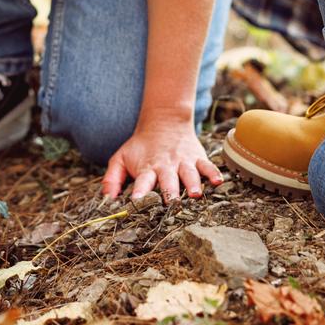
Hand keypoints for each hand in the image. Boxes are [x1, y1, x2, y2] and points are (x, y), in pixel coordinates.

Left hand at [101, 116, 223, 202]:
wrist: (164, 121)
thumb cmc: (140, 147)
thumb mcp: (121, 158)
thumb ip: (112, 179)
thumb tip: (106, 200)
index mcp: (148, 167)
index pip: (143, 180)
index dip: (141, 190)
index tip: (137, 200)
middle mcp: (166, 166)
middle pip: (169, 180)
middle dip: (170, 192)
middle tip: (172, 204)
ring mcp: (183, 161)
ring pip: (189, 174)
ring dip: (193, 184)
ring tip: (195, 195)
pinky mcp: (197, 158)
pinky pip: (207, 165)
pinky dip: (213, 173)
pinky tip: (219, 181)